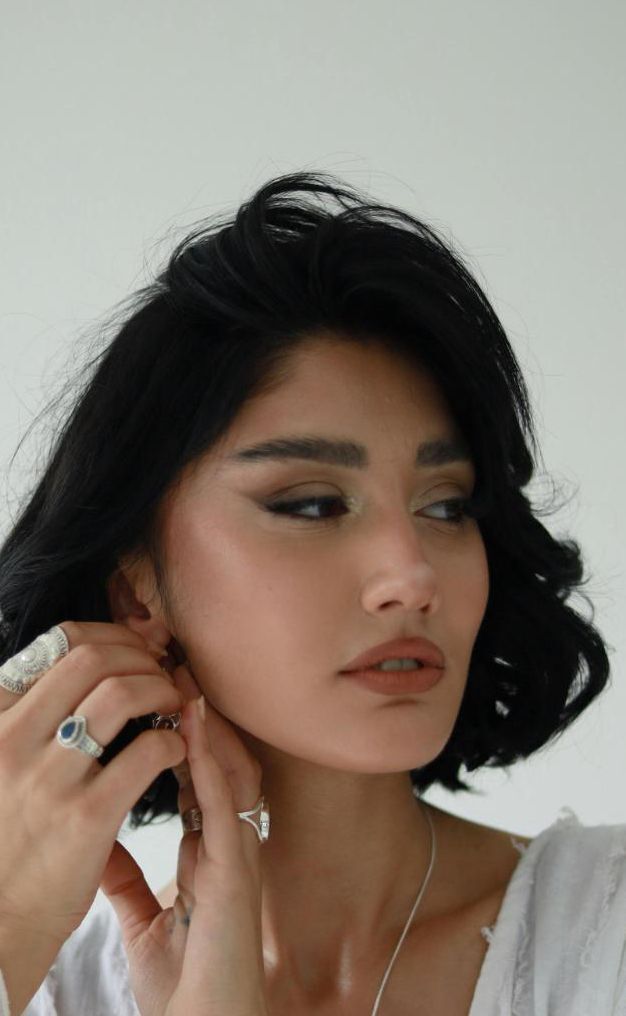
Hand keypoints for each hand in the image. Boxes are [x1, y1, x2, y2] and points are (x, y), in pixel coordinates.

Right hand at [0, 621, 185, 1013]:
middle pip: (93, 658)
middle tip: (164, 673)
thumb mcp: (2, 764)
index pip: (59, 643)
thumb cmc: (7, 837)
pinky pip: (147, 751)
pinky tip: (175, 752)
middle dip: (141, 656)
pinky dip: (172, 742)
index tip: (140, 646)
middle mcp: (14, 740)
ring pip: (121, 693)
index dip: (112, 636)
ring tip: (175, 706)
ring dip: (161, 690)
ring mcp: (49, 777)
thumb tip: (90, 666)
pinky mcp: (86, 816)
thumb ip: (35, 717)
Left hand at [100, 651, 270, 1015]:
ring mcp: (233, 851)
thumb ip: (122, 872)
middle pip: (215, 761)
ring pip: (226, 770)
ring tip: (183, 680)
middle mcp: (223, 841)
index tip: (153, 696)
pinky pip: (223, 803)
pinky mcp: (234, 870)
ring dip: (204, 724)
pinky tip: (193, 727)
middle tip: (171, 670)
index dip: (176, 733)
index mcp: (203, 848)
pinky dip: (210, 760)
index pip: (193, 774)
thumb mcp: (141, 914)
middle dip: (195, 715)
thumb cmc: (183, 979)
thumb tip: (99, 838)